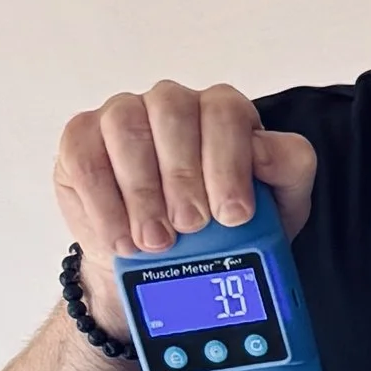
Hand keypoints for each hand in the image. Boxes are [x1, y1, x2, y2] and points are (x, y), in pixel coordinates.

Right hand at [52, 82, 315, 327]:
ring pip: (126, 128)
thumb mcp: (278, 204)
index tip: (232, 214)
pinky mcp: (82, 140)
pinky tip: (122, 238)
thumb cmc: (227, 228)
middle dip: (183, 175)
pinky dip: (104, 204)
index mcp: (223, 113)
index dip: (228, 162)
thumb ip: (288, 170)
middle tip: (191, 226)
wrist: (169, 265)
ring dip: (142, 191)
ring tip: (156, 241)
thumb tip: (265, 149)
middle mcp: (172, 104)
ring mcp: (123, 115)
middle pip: (173, 111)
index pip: (225, 111)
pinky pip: (85, 158)